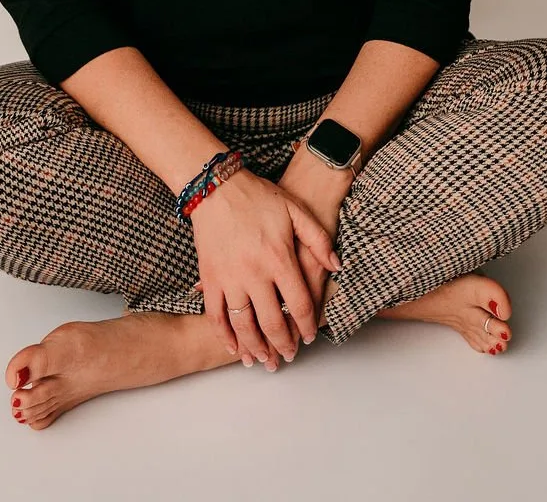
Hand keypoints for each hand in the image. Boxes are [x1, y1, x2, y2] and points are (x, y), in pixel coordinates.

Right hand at [187, 165, 340, 365]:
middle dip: (283, 345)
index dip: (306, 325)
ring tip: (264, 360)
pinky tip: (234, 347)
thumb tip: (336, 265)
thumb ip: (318, 239)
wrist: (216, 187)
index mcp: (279, 258)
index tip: (309, 337)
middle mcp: (254, 274)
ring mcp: (229, 278)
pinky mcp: (210, 278)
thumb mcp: (295, 210)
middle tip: (288, 357)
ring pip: (244, 325)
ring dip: (256, 347)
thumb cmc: (258, 196)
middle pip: (272, 322)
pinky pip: (216, 315)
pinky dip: (225, 336)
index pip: (298, 304)